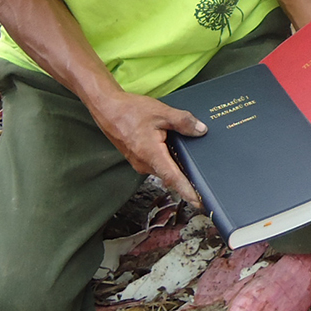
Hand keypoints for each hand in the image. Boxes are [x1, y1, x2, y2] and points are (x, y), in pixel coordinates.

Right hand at [90, 89, 207, 208]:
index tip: (198, 202)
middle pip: (169, 175)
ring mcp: (138, 162)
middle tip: (203, 183)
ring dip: (174, 167)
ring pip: (162, 169)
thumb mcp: (161, 112)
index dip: (187, 191)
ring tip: (190, 163)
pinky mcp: (136, 158)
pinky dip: (165, 159)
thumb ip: (183, 121)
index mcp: (151, 154)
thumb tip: (201, 130)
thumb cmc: (130, 110)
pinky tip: (171, 149)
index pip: (173, 178)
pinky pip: (154, 163)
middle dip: (185, 179)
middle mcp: (144, 163)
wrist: (107, 108)